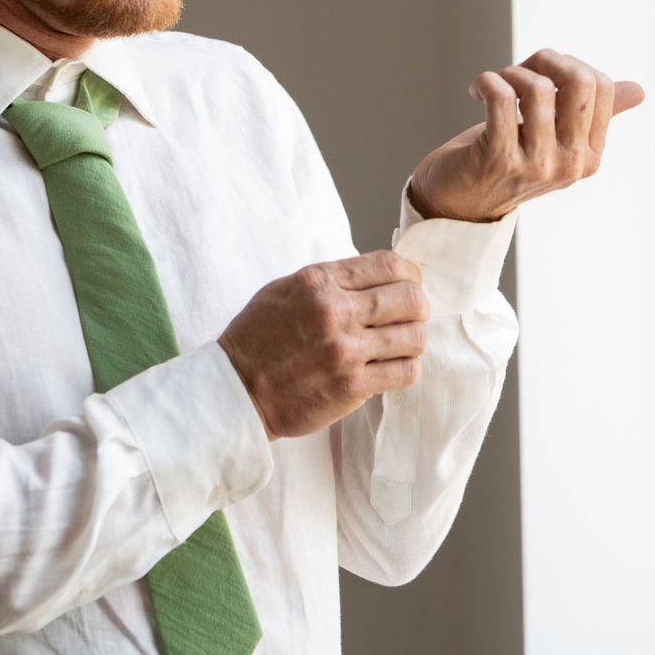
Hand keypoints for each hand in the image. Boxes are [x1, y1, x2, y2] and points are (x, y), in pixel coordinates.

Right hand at [219, 251, 428, 439]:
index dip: (410, 274)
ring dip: (413, 339)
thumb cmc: (258, 337)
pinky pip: (406, 372)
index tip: (408, 284)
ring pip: (415, 337)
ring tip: (400, 344)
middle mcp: (334, 312)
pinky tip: (392, 366)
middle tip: (409, 316)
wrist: (236, 389)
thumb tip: (377, 276)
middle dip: (418, 306)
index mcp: (318, 282)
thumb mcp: (286, 289)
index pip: (389, 265)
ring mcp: (345, 351)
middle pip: (411, 298)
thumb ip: (331, 280)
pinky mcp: (352, 387)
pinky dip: (406, 367)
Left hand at [408, 49, 644, 223]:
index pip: (600, 86)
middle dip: (545, 60)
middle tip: (518, 71)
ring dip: (509, 73)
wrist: (456, 202)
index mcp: (590, 154)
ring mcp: (536, 164)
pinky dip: (487, 82)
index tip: (539, 73)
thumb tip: (639, 90)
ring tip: (493, 84)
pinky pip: (501, 98)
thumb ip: (592, 115)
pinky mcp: (499, 159)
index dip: (566, 65)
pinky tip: (477, 89)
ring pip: (537, 88)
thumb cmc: (505, 161)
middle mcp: (570, 163)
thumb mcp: (553, 139)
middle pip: (579, 82)